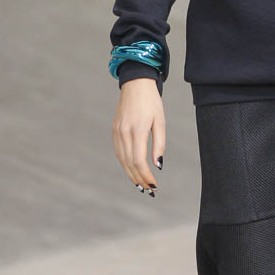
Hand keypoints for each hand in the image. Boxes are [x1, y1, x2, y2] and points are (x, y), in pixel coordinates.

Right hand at [112, 78, 163, 194]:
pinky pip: (118, 152)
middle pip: (129, 164)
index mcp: (137, 130)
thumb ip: (159, 144)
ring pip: (122, 160)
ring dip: (131, 174)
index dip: (145, 176)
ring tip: (141, 185)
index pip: (139, 161)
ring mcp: (117, 132)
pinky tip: (132, 170)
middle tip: (149, 190)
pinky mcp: (114, 130)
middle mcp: (124, 133)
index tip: (154, 185)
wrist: (136, 84)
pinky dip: (125, 164)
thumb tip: (158, 165)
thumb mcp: (160, 122)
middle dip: (139, 179)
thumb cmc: (152, 102)